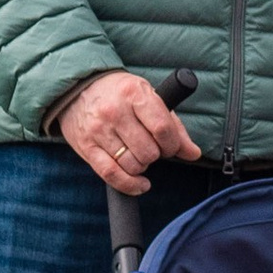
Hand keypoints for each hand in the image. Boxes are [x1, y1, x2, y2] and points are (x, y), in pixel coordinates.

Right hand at [57, 69, 201, 190]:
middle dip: (156, 155)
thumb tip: (193, 153)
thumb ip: (173, 126)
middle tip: (152, 148)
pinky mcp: (86, 147)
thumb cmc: (121, 94)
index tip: (171, 147)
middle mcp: (114, 111)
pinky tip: (140, 184)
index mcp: (134, 94)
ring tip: (139, 155)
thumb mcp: (149, 98)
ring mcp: (98, 130)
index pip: (162, 129)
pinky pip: (111, 174)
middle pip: (148, 151)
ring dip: (142, 166)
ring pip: (132, 164)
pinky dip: (130, 185)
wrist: (79, 88)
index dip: (173, 145)